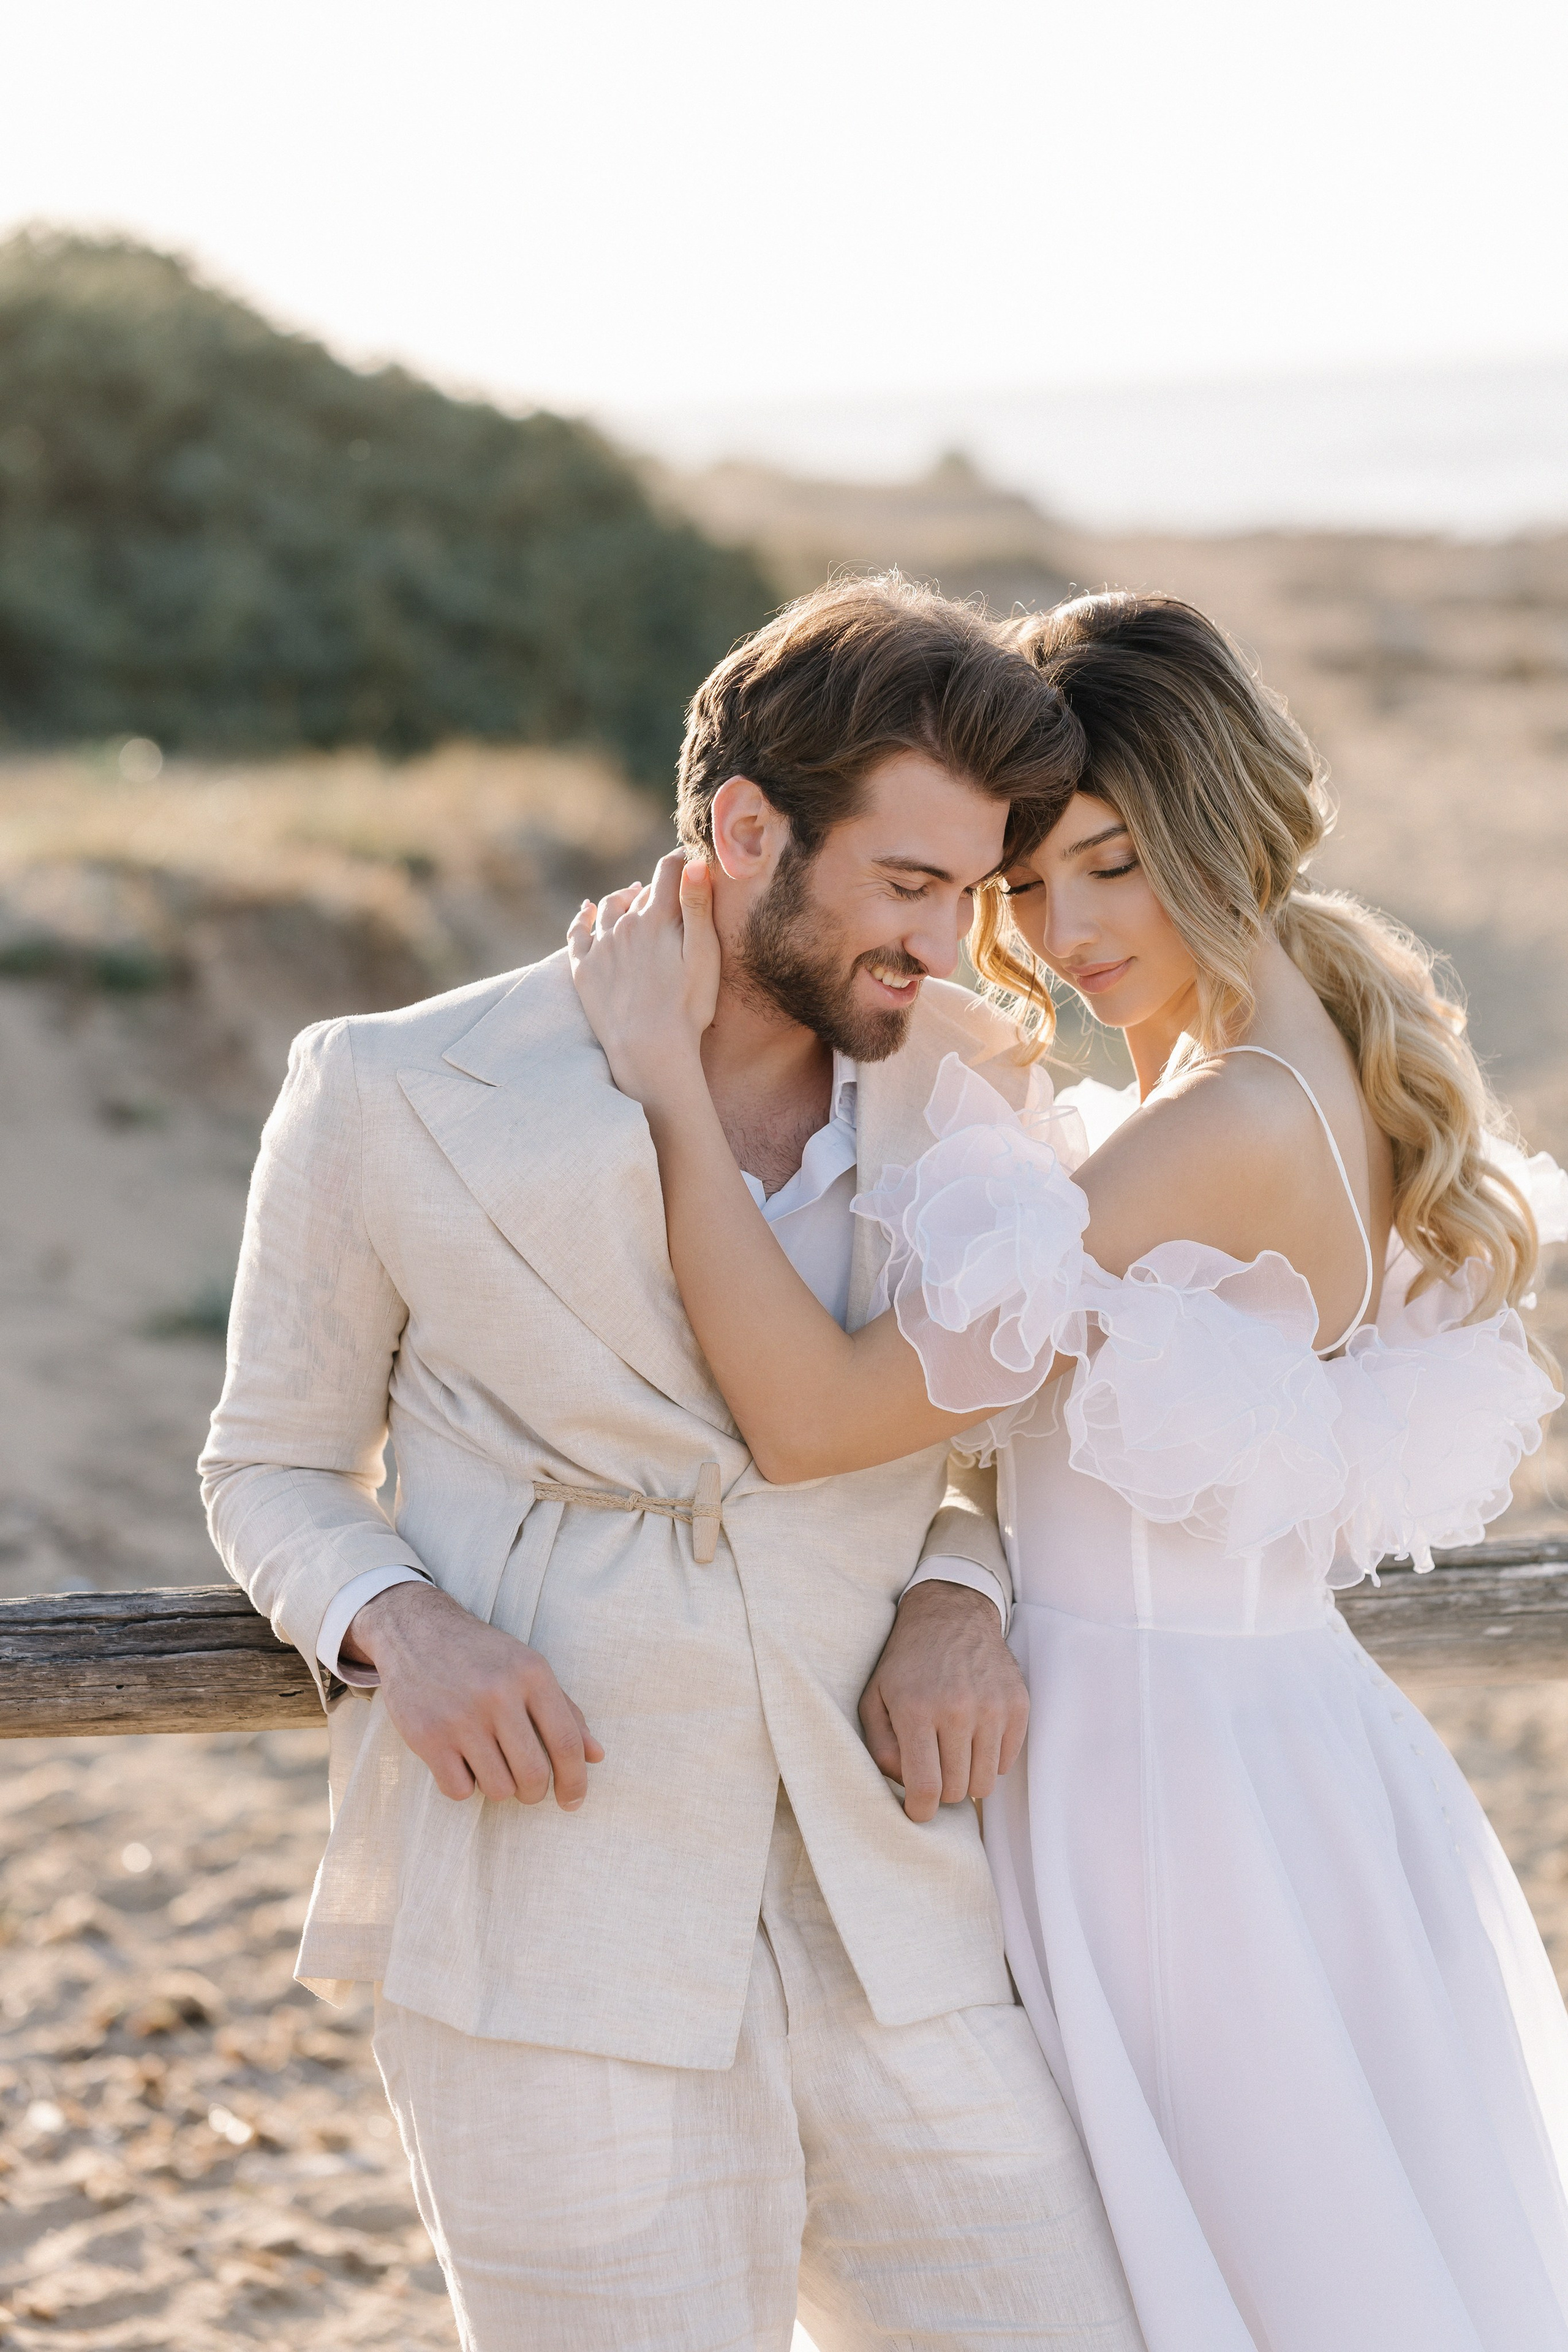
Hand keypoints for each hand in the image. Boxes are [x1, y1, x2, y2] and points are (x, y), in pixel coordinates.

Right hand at [345, 1581, 604, 1807]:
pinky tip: (461, 1761)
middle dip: (535, 1792)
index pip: (566, 1742)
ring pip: (498, 1788)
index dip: (575, 1781)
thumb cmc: (482, 1655)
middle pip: (534, 1774)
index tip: (573, 1801)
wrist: (416, 1631)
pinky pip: (460, 1790)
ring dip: (500, 1788)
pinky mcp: (427, 1736)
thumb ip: (566, 1711)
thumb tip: (596, 1756)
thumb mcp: (529, 1669)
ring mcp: (460, 1716)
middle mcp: (497, 1694)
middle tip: (528, 1787)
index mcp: (531, 1673)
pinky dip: (465, 1785)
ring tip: (491, 1764)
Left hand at [567, 849, 719, 1105]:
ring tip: (633, 897)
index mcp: (657, 918)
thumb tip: (694, 862)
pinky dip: (584, 916)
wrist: (649, 1050)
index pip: (669, 871)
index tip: (690, 856)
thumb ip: (698, 906)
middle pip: (641, 891)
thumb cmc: (687, 1007)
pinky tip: (587, 911)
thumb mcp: (704, 955)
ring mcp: (601, 946)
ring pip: (609, 907)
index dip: (681, 859)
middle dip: (656, 884)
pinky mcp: (583, 969)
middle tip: (669, 885)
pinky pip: (577, 932)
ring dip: (623, 898)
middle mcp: (624, 924)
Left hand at [858, 1581, 1028, 1823]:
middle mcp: (957, 1709)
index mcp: (916, 1709)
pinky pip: (1007, 1762)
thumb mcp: (875, 1698)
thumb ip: (880, 1748)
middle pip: (957, 1791)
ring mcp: (992, 1707)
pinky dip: (990, 1759)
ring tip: (954, 1753)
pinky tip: (974, 1736)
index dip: (920, 1811)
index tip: (918, 1810)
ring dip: (967, 1777)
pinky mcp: (1017, 1705)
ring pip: (984, 1783)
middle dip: (942, 1791)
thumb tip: (903, 1787)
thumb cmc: (907, 1662)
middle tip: (934, 1769)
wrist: (951, 1615)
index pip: (926, 1787)